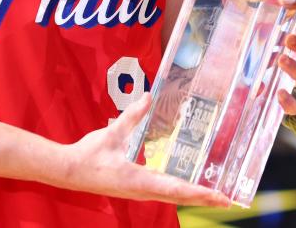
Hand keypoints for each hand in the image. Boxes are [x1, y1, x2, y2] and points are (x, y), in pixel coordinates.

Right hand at [56, 94, 229, 205]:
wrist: (68, 171)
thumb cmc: (89, 154)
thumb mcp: (113, 133)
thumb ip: (132, 115)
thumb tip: (148, 95)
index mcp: (138, 181)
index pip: (175, 188)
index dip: (198, 192)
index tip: (217, 196)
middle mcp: (143, 191)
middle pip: (179, 197)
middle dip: (203, 198)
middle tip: (227, 199)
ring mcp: (140, 192)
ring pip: (173, 197)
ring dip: (194, 196)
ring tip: (215, 194)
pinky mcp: (136, 189)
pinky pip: (164, 192)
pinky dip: (181, 191)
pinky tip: (190, 185)